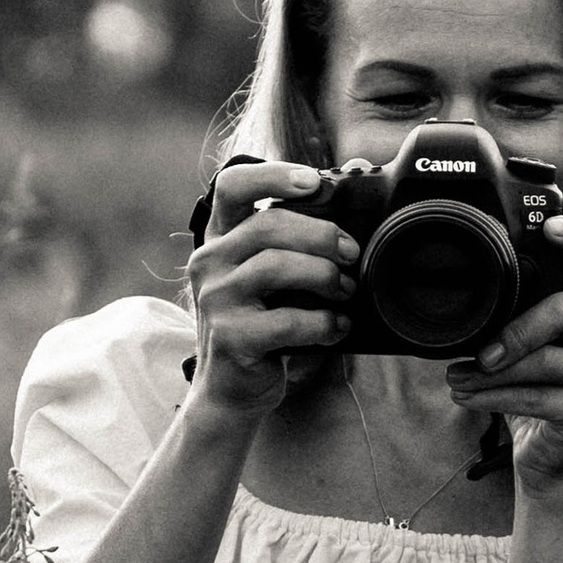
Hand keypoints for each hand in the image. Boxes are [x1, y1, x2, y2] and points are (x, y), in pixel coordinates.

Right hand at [185, 161, 355, 414]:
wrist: (232, 391)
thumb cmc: (263, 325)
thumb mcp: (275, 276)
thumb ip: (301, 233)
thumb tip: (353, 171)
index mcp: (219, 238)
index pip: (233, 186)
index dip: (274, 176)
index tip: (315, 183)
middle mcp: (209, 262)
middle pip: (268, 225)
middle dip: (321, 235)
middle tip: (351, 253)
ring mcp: (215, 300)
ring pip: (276, 266)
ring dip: (325, 276)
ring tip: (346, 292)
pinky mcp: (231, 337)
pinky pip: (288, 320)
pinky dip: (324, 322)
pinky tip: (337, 327)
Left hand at [443, 219, 562, 491]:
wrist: (549, 457)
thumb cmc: (531, 392)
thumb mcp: (520, 346)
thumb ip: (509, 316)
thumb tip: (460, 300)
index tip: (552, 230)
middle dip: (515, 331)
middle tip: (478, 353)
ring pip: (544, 361)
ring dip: (490, 375)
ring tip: (456, 381)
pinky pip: (537, 397)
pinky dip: (494, 399)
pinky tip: (468, 399)